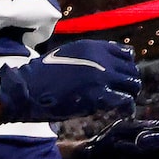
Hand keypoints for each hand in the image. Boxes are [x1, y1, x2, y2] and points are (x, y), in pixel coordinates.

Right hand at [0, 40, 140, 124]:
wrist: (27, 89)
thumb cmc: (41, 75)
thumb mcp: (66, 54)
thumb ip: (87, 56)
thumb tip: (103, 64)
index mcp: (92, 47)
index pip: (125, 53)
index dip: (126, 66)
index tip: (122, 76)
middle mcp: (100, 58)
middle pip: (131, 69)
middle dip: (130, 81)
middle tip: (125, 92)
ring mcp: (101, 76)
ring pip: (132, 84)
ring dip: (130, 94)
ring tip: (124, 102)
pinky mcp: (98, 95)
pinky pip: (124, 100)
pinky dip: (126, 107)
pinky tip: (123, 112)